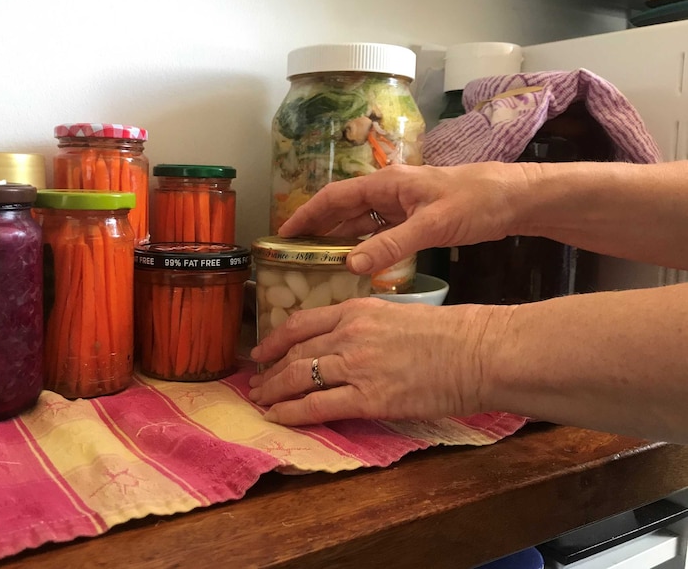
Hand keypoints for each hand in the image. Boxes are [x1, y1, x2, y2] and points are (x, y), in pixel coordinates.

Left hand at [248, 297, 498, 425]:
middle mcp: (347, 335)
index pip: (300, 324)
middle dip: (269, 370)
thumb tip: (343, 341)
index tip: (260, 352)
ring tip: (259, 400)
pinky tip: (276, 418)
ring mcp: (355, 367)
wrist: (475, 352)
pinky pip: (316, 406)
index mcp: (355, 311)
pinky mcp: (366, 399)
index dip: (274, 340)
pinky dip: (290, 413)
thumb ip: (363, 325)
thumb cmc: (447, 333)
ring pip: (297, 378)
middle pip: (294, 352)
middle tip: (254, 382)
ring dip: (273, 391)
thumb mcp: (396, 313)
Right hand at [278, 162, 527, 274]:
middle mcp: (389, 191)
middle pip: (342, 208)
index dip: (307, 213)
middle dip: (316, 227)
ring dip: (338, 238)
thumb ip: (391, 246)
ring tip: (315, 260)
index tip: (283, 233)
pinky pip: (379, 232)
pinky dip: (364, 245)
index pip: (334, 196)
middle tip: (292, 252)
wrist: (515, 199)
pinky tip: (356, 262)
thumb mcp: (432, 225)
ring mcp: (402, 205)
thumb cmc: (476, 201)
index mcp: (387, 183)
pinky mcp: (415, 219)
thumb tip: (351, 266)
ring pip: (360, 221)